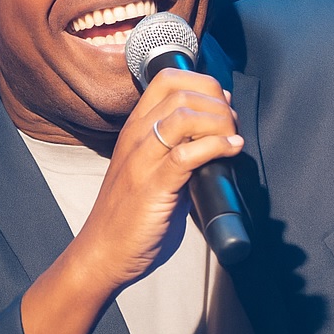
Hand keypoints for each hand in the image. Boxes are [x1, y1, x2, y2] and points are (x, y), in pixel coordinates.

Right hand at [21, 68, 240, 333]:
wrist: (102, 254)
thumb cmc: (128, 217)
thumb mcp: (149, 171)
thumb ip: (175, 149)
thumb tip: (216, 132)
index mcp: (133, 131)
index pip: (167, 79)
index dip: (203, 83)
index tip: (221, 104)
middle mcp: (135, 139)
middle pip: (181, 91)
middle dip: (217, 102)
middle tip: (231, 126)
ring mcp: (141, 162)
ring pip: (184, 116)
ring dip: (219, 122)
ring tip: (232, 140)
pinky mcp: (152, 188)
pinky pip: (188, 154)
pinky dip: (217, 147)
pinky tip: (231, 152)